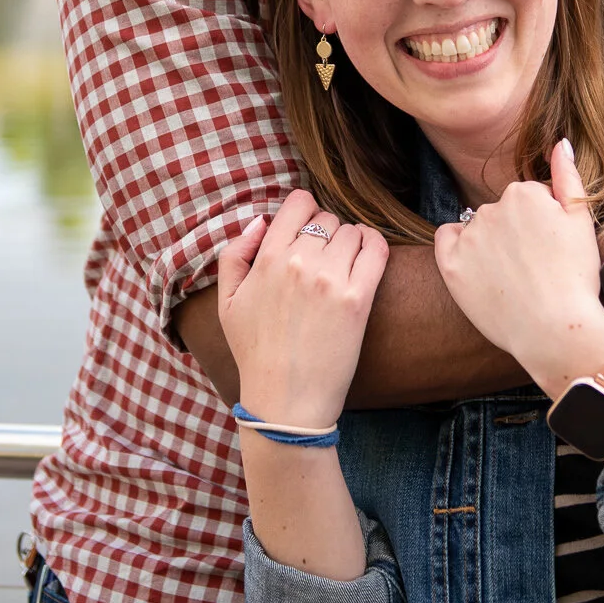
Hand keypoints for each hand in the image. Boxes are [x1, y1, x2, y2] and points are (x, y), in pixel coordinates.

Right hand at [217, 191, 388, 426]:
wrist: (285, 400)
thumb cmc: (255, 352)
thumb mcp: (226, 302)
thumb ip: (234, 254)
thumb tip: (260, 222)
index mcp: (268, 259)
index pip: (298, 203)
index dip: (304, 210)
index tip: (306, 228)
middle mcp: (300, 262)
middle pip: (326, 218)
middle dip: (325, 233)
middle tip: (322, 259)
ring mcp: (331, 279)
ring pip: (351, 232)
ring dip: (349, 243)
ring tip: (342, 266)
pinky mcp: (358, 299)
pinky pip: (377, 249)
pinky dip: (374, 244)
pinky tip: (367, 253)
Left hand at [433, 142, 603, 397]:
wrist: (556, 330)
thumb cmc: (575, 279)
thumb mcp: (582, 221)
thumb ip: (568, 176)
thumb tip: (561, 143)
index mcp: (524, 193)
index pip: (528, 199)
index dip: (542, 226)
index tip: (550, 250)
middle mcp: (491, 208)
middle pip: (502, 213)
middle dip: (515, 233)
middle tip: (535, 267)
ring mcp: (469, 237)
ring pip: (477, 228)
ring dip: (490, 244)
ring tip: (514, 277)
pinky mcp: (451, 266)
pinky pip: (447, 240)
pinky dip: (458, 248)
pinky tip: (480, 269)